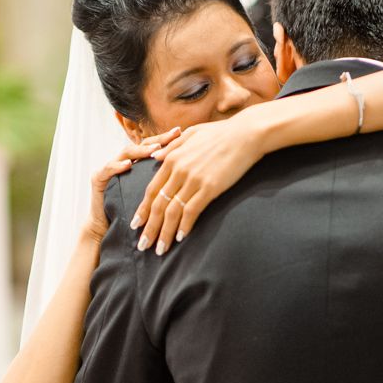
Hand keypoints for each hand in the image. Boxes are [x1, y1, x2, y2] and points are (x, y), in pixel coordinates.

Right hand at [83, 127, 181, 242]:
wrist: (108, 228)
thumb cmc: (135, 215)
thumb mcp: (154, 197)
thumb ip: (167, 184)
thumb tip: (193, 175)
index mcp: (138, 164)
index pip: (155, 147)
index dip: (168, 140)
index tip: (184, 134)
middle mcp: (124, 161)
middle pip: (142, 145)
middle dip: (159, 140)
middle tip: (174, 135)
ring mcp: (110, 168)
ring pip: (126, 153)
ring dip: (140, 151)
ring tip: (154, 150)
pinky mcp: (98, 179)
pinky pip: (108, 169)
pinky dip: (117, 166)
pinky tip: (127, 166)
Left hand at [129, 118, 263, 253]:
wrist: (246, 134)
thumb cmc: (221, 133)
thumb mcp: (191, 134)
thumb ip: (171, 146)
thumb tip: (155, 157)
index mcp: (172, 159)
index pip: (152, 190)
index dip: (143, 210)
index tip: (136, 225)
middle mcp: (179, 171)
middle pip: (158, 205)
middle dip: (149, 228)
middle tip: (143, 245)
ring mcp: (193, 180)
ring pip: (172, 212)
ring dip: (164, 233)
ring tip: (160, 249)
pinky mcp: (210, 188)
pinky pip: (191, 211)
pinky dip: (184, 226)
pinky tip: (180, 238)